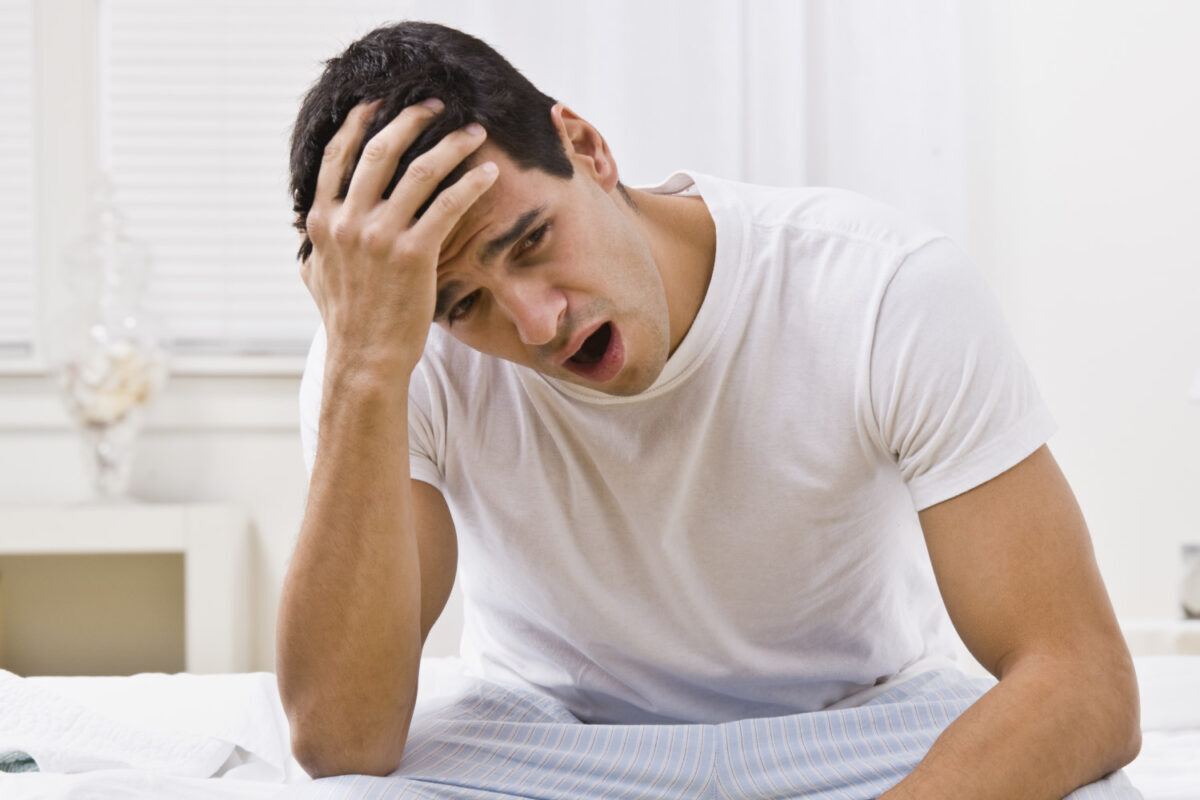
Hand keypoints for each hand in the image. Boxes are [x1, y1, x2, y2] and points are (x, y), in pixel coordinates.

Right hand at [300, 99, 497, 380]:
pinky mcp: (413, 254)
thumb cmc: (345, 320)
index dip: (361, 122)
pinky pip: (447, 206)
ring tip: (474, 132)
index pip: (338, 154)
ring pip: (420, 171)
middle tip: (436, 105)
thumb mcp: (314, 275)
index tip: (381, 102)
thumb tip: (308, 230)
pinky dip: (471, 185)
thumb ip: (314, 245)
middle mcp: (347, 221)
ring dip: (451, 145)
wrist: (364, 357)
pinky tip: (489, 175)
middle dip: (411, 119)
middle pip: (380, 150)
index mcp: (322, 219)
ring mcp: (380, 236)